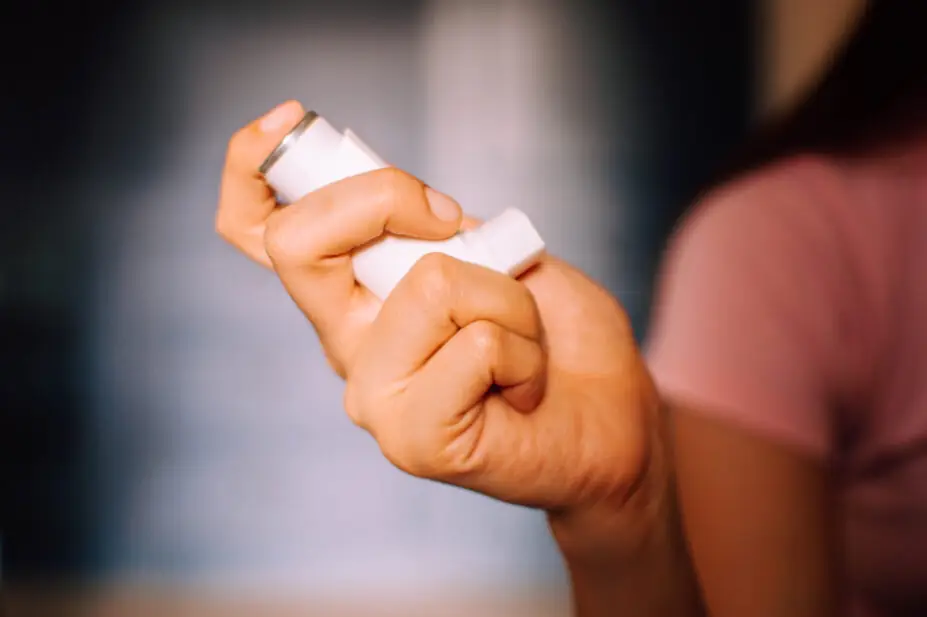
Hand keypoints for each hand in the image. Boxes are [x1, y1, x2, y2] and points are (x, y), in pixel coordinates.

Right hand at [217, 102, 667, 554]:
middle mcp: (346, 344)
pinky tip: (524, 385)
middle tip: (452, 222)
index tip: (290, 118)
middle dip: (385, 197)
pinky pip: (475, 345)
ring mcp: (373, 396)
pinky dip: (524, 347)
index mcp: (354, 294)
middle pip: (297, 243)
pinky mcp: (414, 440)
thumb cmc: (553, 334)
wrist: (612, 418)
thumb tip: (402, 204)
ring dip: (506, 294)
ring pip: (428, 283)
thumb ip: (433, 227)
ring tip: (523, 339)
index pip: (257, 233)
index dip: (250, 166)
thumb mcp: (494, 250)